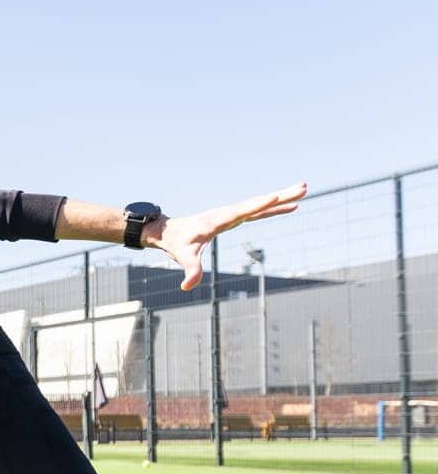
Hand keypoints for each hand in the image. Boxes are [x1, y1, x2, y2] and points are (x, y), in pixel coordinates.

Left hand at [149, 182, 304, 290]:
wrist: (169, 231)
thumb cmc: (177, 243)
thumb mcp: (183, 257)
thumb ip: (190, 270)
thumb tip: (187, 286)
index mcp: (219, 220)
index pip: (242, 212)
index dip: (258, 205)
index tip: (275, 196)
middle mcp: (228, 213)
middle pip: (259, 203)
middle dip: (281, 196)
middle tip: (304, 187)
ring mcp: (232, 214)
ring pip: (261, 204)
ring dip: (282, 197)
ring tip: (304, 188)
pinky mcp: (234, 217)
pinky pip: (258, 211)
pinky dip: (274, 207)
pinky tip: (289, 206)